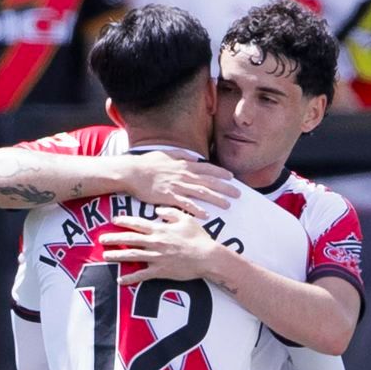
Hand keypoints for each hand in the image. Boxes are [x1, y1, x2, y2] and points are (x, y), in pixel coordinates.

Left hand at [98, 208, 224, 284]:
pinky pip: (142, 275)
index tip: (114, 220)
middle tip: (101, 239)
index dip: (124, 221)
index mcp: (160, 229)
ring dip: (117, 256)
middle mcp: (155, 242)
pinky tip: (120, 280)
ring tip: (105, 256)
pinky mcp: (160, 271)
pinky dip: (130, 278)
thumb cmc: (198, 238)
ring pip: (132, 255)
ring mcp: (156, 257)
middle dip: (113, 239)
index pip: (137, 223)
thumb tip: (157, 210)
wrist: (207, 257)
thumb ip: (170, 213)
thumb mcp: (186, 219)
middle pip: (129, 239)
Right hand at [121, 152, 239, 218]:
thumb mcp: (167, 154)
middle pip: (209, 181)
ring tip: (228, 205)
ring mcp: (177, 185)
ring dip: (216, 199)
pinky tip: (207, 215)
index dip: (221, 172)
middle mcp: (184, 174)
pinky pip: (186, 204)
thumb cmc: (147, 163)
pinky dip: (197, 209)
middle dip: (225, 187)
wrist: (132, 171)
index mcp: (184, 164)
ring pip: (201, 192)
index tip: (232, 177)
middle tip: (238, 194)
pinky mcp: (169, 196)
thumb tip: (194, 157)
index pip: (207, 168)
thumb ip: (182, 155)